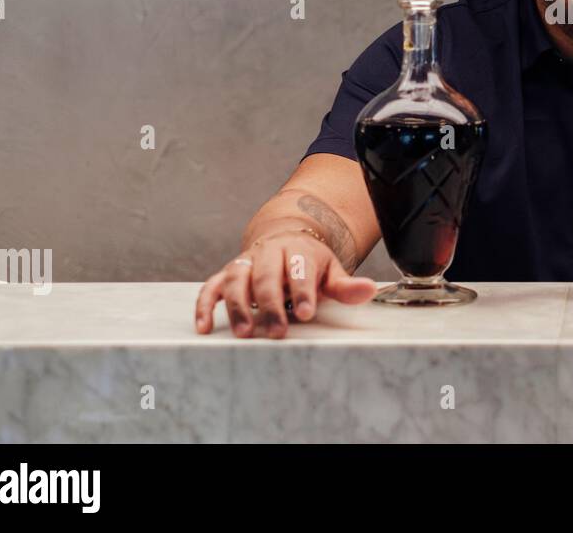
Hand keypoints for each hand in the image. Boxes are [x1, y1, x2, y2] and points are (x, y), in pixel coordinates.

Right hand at [194, 232, 377, 338]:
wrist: (286, 240)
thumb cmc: (310, 265)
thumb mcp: (331, 272)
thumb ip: (346, 286)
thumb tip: (369, 290)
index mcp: (298, 251)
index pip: (300, 269)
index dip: (303, 291)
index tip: (307, 312)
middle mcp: (268, 253)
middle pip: (266, 276)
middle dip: (270, 304)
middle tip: (276, 332)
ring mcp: (245, 262)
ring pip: (236, 280)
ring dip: (237, 306)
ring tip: (244, 333)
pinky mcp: (226, 274)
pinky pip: (211, 287)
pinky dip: (204, 305)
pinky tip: (204, 327)